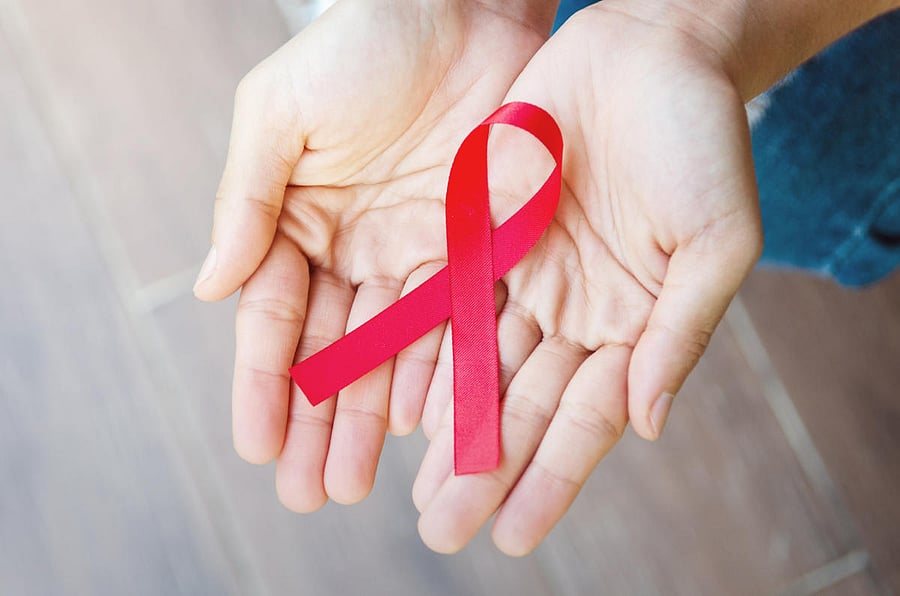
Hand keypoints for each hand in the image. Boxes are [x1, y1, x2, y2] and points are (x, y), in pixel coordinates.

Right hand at [193, 0, 555, 509]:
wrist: (463, 6)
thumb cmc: (364, 44)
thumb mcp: (282, 112)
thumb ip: (247, 200)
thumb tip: (210, 288)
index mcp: (299, 221)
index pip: (275, 317)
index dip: (264, 383)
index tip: (257, 445)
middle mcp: (355, 247)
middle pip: (333, 351)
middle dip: (320, 423)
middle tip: (311, 493)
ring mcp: (417, 252)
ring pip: (392, 353)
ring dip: (374, 418)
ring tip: (359, 483)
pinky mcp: (476, 247)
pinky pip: (455, 322)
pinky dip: (439, 373)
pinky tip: (424, 425)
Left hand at [412, 2, 762, 554]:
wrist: (651, 51)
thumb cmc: (701, 140)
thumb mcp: (713, 240)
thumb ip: (680, 333)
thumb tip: (648, 426)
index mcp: (632, 322)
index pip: (585, 418)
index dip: (549, 477)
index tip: (511, 534)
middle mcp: (575, 310)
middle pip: (522, 403)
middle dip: (484, 468)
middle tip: (442, 528)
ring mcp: (528, 275)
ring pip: (479, 365)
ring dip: (448, 427)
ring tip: (413, 487)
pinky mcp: (486, 233)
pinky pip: (448, 301)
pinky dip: (426, 351)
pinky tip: (402, 399)